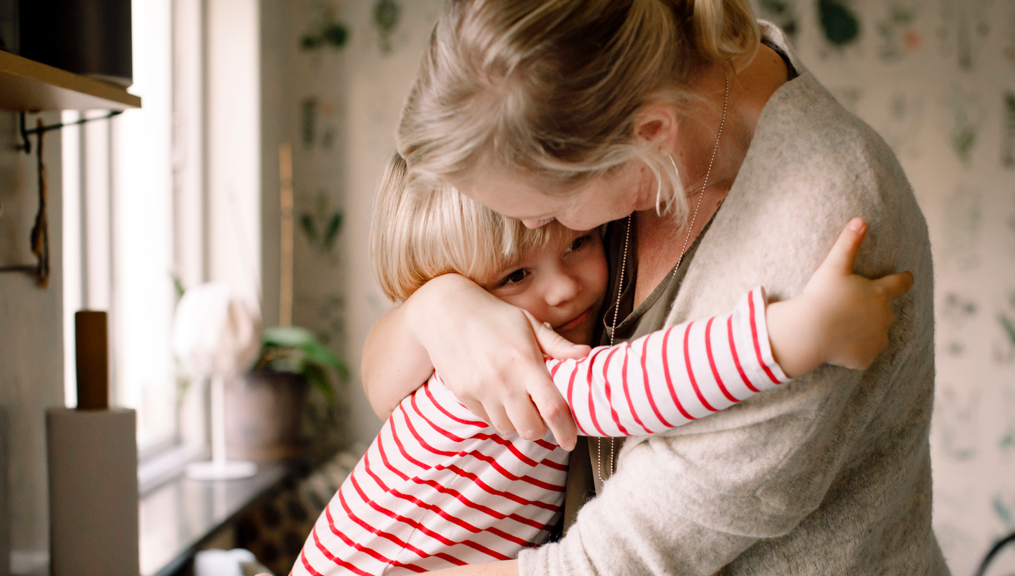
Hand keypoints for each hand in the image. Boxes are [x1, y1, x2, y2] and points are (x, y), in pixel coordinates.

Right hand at [407, 274, 586, 448]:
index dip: (566, 431)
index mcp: (526, 362)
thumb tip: (586, 354)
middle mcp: (504, 380)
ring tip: (517, 402)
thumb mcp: (528, 323)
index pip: (552, 408)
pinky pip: (487, 419)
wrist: (446, 311)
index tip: (570, 442)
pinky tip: (497, 395)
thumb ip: (557, 344)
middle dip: (540, 429)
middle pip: (530, 429)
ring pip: (507, 428)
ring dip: (517, 423)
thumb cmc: (494, 315)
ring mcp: (481, 389)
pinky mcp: (463, 394)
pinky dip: (497, 415)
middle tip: (541, 416)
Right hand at [767, 218, 913, 376]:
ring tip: (845, 329)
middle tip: (853, 310)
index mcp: (880, 294)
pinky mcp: (865, 358)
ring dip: (866, 332)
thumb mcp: (833, 267)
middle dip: (874, 311)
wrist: (810, 331)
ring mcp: (876, 339)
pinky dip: (855, 351)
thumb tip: (859, 220)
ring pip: (876, 335)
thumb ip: (848, 243)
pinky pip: (862, 354)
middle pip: (885, 312)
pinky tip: (840, 346)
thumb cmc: (821, 296)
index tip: (907, 277)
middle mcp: (884, 317)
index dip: (905, 279)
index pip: (901, 283)